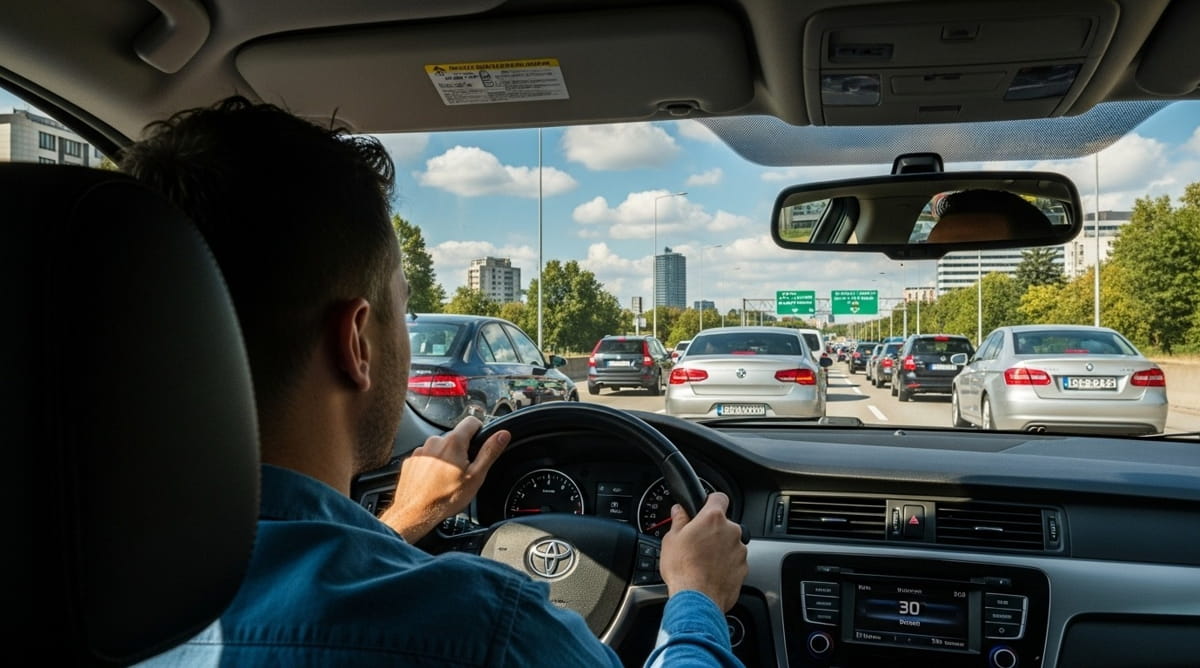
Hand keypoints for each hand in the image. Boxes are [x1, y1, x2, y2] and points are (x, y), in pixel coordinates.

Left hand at [379, 416, 508, 542]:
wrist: (416, 513)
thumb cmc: (445, 498)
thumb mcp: (476, 476)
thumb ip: (490, 452)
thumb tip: (503, 435)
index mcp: (453, 442)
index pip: (472, 421)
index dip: (480, 432)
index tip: (479, 446)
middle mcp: (435, 441)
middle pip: (456, 437)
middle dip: (462, 450)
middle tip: (463, 471)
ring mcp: (421, 450)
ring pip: (441, 448)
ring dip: (446, 458)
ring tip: (447, 479)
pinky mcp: (411, 460)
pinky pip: (427, 457)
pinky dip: (432, 465)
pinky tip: (434, 481)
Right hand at [658, 492, 747, 611]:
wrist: (696, 599)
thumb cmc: (683, 569)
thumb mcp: (671, 539)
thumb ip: (679, 520)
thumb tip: (679, 510)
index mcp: (713, 518)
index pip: (719, 497)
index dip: (711, 501)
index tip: (705, 507)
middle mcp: (731, 531)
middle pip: (724, 524)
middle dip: (713, 531)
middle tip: (697, 543)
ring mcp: (739, 551)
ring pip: (730, 543)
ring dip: (720, 549)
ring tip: (702, 561)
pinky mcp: (743, 569)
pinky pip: (734, 561)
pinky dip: (725, 565)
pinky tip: (710, 572)